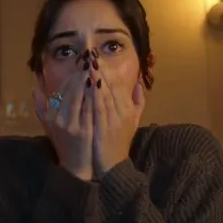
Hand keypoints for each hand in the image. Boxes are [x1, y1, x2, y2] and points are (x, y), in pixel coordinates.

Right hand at [33, 62, 93, 178]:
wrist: (76, 166)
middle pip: (71, 91)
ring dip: (89, 81)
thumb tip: (34, 88)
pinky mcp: (85, 130)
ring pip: (81, 97)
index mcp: (52, 116)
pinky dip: (95, 96)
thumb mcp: (49, 126)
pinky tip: (102, 87)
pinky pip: (90, 108)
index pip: (62, 90)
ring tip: (96, 69)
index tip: (81, 65)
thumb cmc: (64, 144)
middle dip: (81, 74)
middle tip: (90, 60)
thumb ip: (41, 107)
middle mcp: (59, 119)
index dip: (72, 76)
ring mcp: (72, 125)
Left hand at [91, 51, 144, 175]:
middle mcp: (122, 112)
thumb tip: (138, 83)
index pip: (119, 85)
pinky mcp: (102, 127)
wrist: (111, 166)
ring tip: (87, 65)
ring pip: (104, 94)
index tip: (98, 59)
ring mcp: (112, 120)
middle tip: (90, 55)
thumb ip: (138, 102)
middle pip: (111, 86)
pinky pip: (97, 107)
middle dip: (100, 70)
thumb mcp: (133, 122)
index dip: (108, 71)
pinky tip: (84, 84)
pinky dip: (91, 94)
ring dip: (94, 78)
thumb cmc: (119, 143)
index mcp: (129, 109)